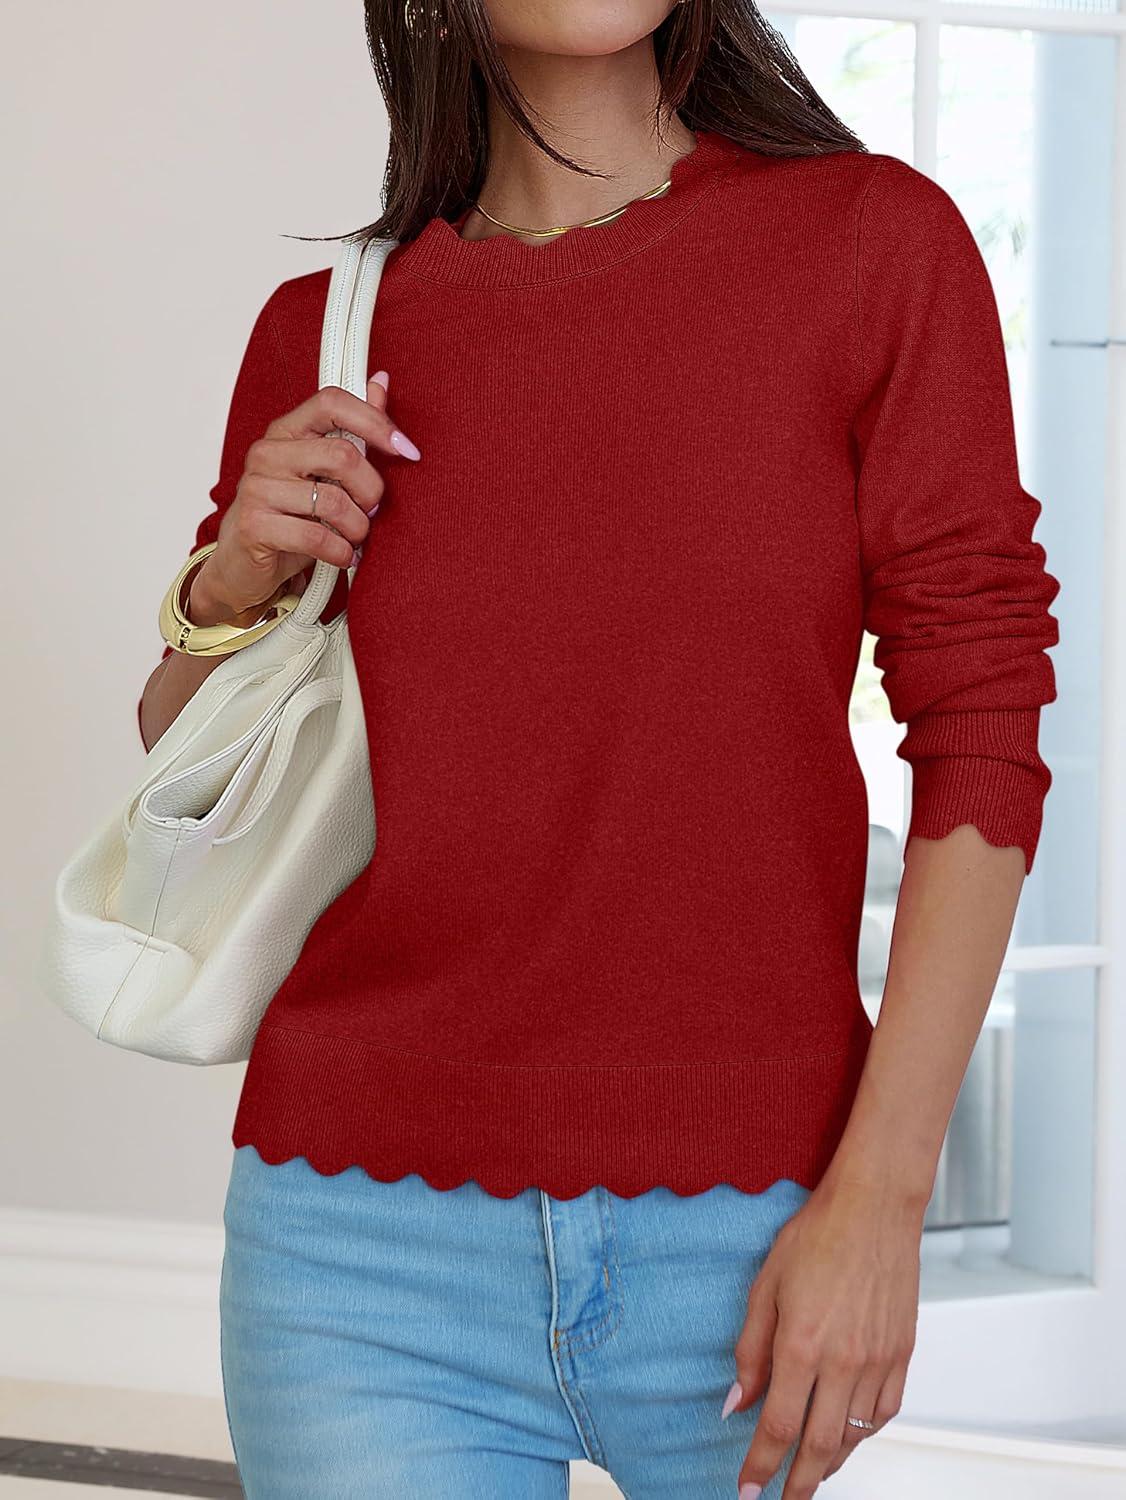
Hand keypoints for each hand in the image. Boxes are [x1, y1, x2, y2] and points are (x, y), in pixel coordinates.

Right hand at [192, 370, 420, 623]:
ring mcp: (257, 488)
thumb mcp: (323, 473)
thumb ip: (352, 431)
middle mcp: (267, 452)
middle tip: (372, 511)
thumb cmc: (290, 515)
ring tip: (355, 538)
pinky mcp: (254, 526)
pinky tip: (345, 557)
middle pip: (343, 456)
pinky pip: (317, 537)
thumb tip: (381, 381)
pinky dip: (342, 553)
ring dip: (358, 528)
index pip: (332, 402)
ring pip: (334, 502)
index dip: (375, 422)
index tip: (407, 450)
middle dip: (372, 491)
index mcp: (286, 431)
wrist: (243, 565)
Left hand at [726, 1171, 923, 1497]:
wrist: (874, 1207)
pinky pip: (885, 1412)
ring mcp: (878, 1361)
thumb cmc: (816, 1236)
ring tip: (811, 1476)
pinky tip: (851, 1437)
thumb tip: (736, 1403)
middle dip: (797, 1484)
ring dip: (831, 1464)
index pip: (777, 1427)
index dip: (761, 1466)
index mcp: (802, 1344)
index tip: (747, 1491)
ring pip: (855, 1437)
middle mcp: (843, 1362)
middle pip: (819, 1446)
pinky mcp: (902, 1353)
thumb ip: (750, 1350)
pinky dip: (866, 1435)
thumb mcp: (765, 1286)